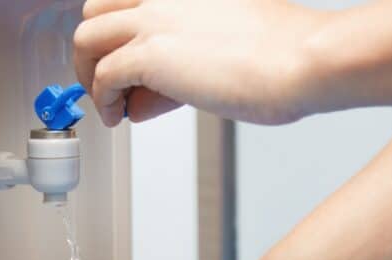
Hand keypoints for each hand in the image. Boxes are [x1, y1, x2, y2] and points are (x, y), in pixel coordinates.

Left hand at [73, 0, 330, 125]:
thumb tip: (155, 87)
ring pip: (85, 38)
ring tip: (109, 104)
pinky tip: (118, 116)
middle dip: (93, 51)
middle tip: (106, 83)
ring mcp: (153, 20)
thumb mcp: (227, 35)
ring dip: (89, 76)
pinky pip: (102, 77)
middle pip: (94, 11)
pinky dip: (103, 101)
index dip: (119, 34)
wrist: (305, 59)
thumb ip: (186, 51)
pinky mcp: (151, 54)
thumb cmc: (284, 51)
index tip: (126, 64)